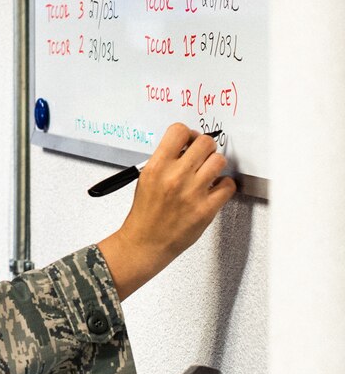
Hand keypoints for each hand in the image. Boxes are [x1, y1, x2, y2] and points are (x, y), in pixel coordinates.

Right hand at [97, 123, 235, 299]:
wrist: (145, 242)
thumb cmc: (145, 214)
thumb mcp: (146, 179)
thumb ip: (165, 161)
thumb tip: (185, 146)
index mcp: (156, 167)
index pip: (179, 131)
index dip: (187, 134)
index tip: (188, 140)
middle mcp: (175, 177)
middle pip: (205, 142)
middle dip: (204, 147)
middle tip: (202, 155)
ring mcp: (192, 193)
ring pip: (219, 161)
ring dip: (215, 165)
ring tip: (208, 173)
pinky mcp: (206, 208)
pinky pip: (228, 185)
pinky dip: (224, 185)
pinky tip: (214, 189)